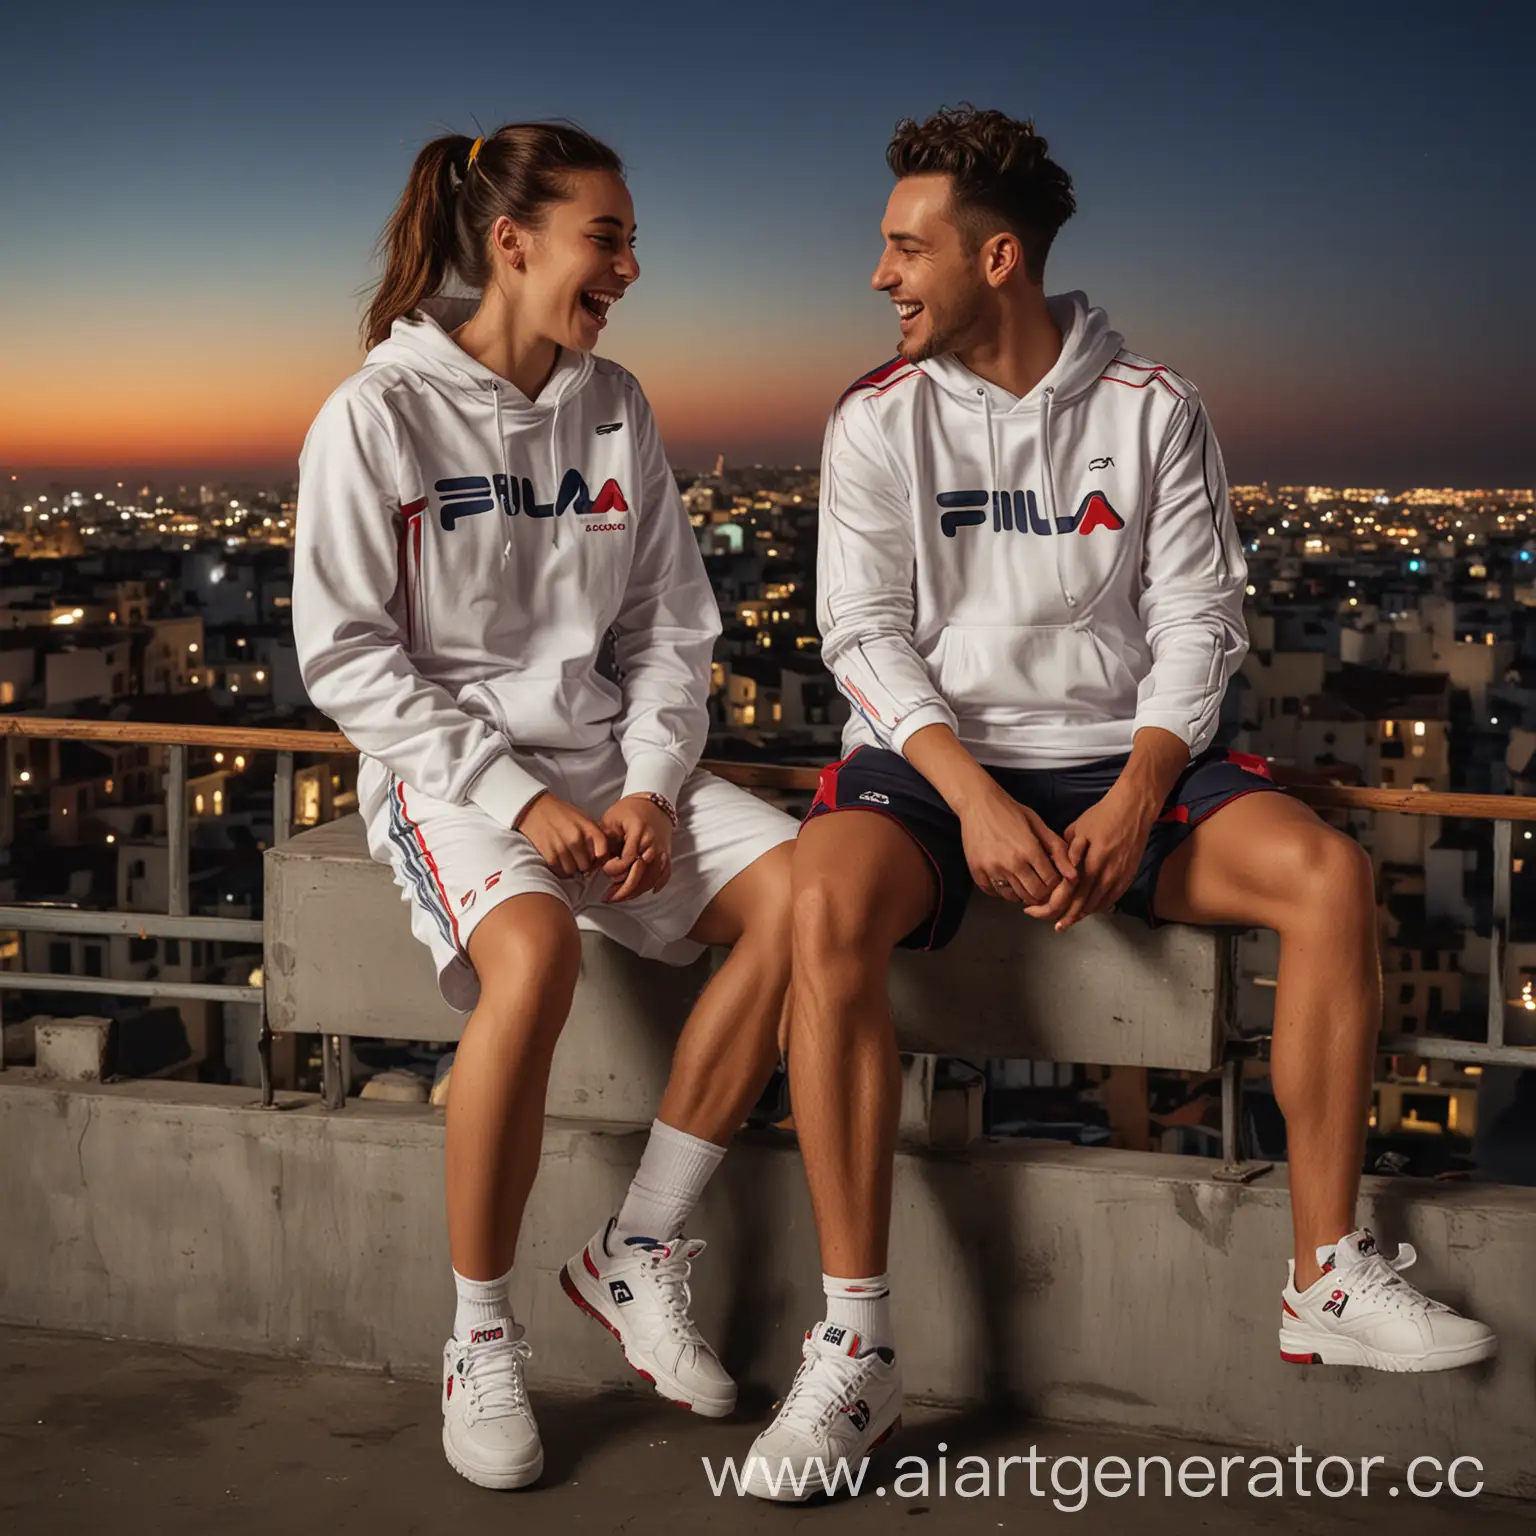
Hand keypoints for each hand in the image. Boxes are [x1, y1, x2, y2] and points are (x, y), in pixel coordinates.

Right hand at [515, 792, 611, 877]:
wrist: (535, 809)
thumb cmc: (562, 814)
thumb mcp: (583, 818)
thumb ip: (594, 835)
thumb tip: (603, 855)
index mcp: (588, 828)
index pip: (603, 852)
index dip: (600, 859)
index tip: (595, 859)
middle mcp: (576, 839)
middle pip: (587, 865)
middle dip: (583, 864)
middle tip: (578, 858)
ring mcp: (562, 848)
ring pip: (573, 871)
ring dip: (571, 868)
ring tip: (567, 858)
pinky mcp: (549, 855)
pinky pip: (560, 872)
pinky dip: (560, 869)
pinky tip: (559, 860)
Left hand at [597, 795, 674, 903]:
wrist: (653, 803)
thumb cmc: (630, 810)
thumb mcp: (611, 819)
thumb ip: (603, 841)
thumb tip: (595, 863)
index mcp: (638, 834)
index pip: (626, 860)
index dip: (614, 869)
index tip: (604, 869)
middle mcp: (652, 845)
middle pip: (639, 875)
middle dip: (622, 890)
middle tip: (608, 897)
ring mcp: (661, 852)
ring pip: (650, 880)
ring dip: (635, 892)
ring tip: (620, 897)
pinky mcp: (666, 855)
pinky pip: (664, 875)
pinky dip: (656, 885)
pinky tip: (646, 892)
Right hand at [959, 782, 1076, 907]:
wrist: (977, 803)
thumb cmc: (1009, 811)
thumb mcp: (1037, 824)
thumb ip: (1057, 848)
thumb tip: (1073, 874)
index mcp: (1029, 850)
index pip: (1051, 882)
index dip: (1055, 882)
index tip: (1051, 876)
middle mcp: (1011, 863)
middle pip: (1034, 894)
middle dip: (1041, 891)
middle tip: (1038, 882)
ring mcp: (992, 869)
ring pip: (1014, 897)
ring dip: (1021, 892)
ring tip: (1022, 880)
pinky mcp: (977, 872)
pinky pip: (994, 893)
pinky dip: (1002, 890)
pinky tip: (1005, 878)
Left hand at [1037, 787, 1155, 931]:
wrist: (1134, 809)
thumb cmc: (1103, 816)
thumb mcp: (1078, 829)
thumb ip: (1067, 851)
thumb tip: (1057, 868)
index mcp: (1091, 862)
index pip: (1071, 893)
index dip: (1057, 906)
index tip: (1043, 914)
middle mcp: (1106, 874)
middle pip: (1084, 904)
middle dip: (1067, 916)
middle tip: (1056, 925)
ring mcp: (1120, 877)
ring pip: (1098, 904)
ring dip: (1082, 914)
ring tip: (1069, 921)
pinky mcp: (1129, 876)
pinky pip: (1112, 898)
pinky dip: (1099, 906)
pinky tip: (1090, 910)